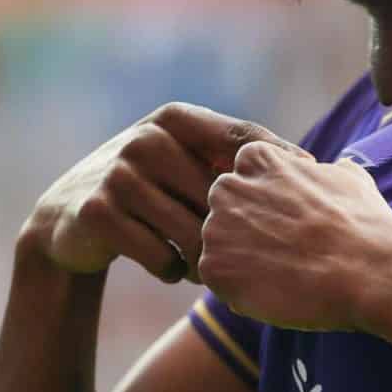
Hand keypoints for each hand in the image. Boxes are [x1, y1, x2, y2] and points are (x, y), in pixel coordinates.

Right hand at [28, 103, 303, 283]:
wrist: (68, 219)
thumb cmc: (147, 191)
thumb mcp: (183, 162)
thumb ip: (232, 159)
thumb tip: (324, 172)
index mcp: (175, 119)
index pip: (243, 138)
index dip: (281, 166)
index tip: (313, 192)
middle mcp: (146, 139)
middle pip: (221, 197)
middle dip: (236, 232)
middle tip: (245, 253)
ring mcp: (119, 174)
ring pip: (193, 234)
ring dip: (205, 259)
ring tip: (205, 265)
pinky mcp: (98, 213)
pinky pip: (160, 257)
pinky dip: (171, 271)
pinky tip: (168, 267)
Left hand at [200, 143, 391, 331]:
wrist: (370, 273)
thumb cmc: (364, 225)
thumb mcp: (350, 179)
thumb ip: (327, 170)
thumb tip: (336, 169)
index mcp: (256, 158)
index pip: (246, 179)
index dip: (271, 205)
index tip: (296, 223)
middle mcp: (227, 188)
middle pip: (229, 212)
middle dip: (251, 231)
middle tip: (289, 251)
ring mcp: (216, 229)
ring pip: (223, 247)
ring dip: (246, 261)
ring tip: (288, 273)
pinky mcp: (214, 269)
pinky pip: (220, 281)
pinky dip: (243, 290)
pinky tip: (278, 292)